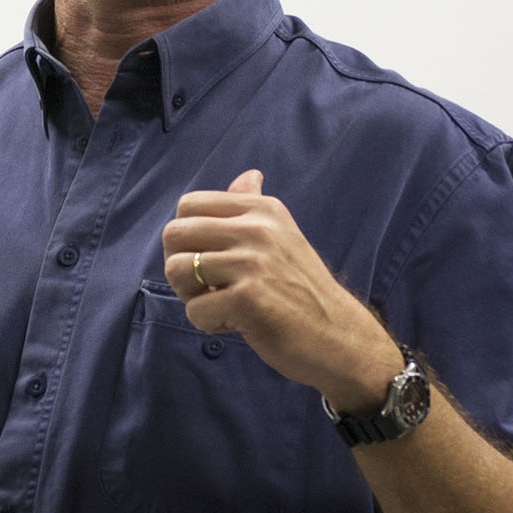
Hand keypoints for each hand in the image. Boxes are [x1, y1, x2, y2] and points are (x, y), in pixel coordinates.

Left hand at [160, 170, 402, 410]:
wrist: (339, 336)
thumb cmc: (302, 289)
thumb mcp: (283, 237)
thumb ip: (255, 206)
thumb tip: (248, 175)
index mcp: (262, 210)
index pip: (188, 204)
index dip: (185, 236)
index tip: (207, 258)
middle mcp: (257, 229)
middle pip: (173, 234)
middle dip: (179, 266)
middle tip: (206, 287)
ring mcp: (252, 263)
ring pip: (176, 270)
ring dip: (191, 297)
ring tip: (221, 305)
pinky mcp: (248, 298)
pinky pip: (194, 310)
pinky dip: (208, 323)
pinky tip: (237, 323)